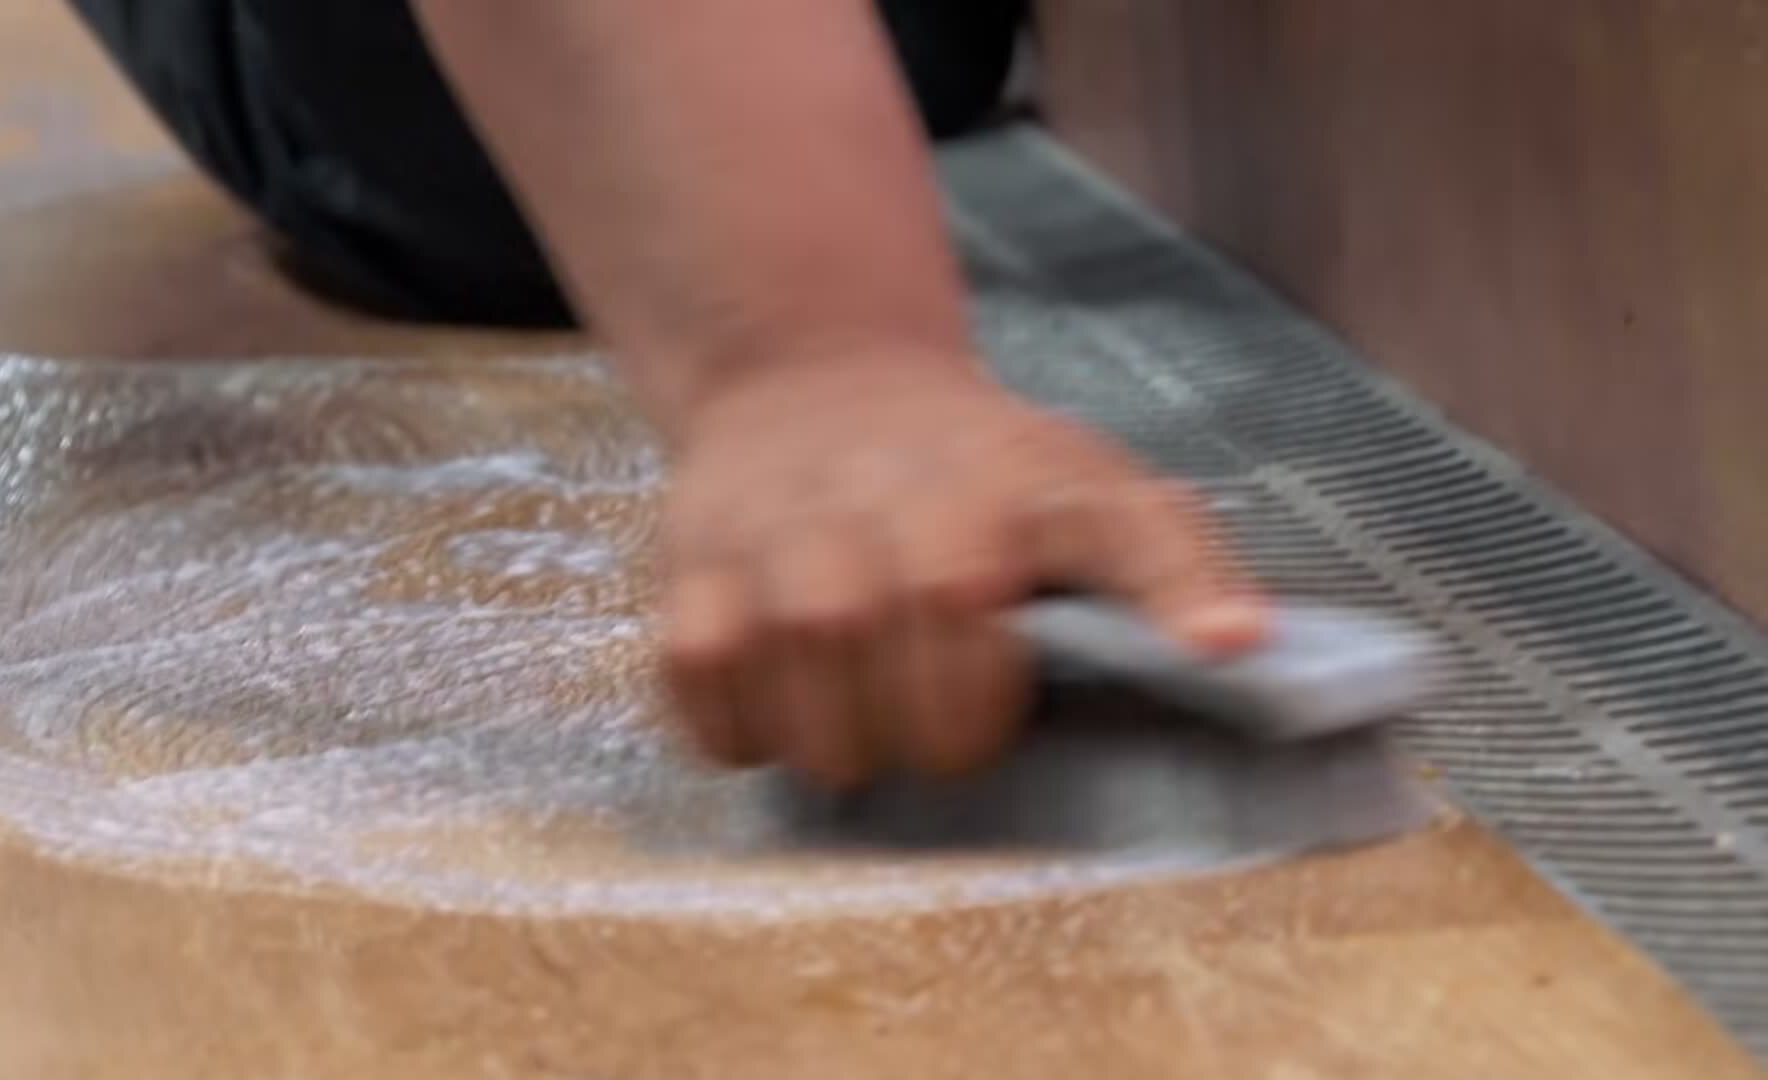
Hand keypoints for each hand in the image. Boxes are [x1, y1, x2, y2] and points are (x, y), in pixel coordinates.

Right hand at [655, 349, 1269, 787]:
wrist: (815, 382)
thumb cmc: (972, 470)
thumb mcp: (1089, 488)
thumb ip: (1171, 563)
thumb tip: (1241, 647)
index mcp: (1019, 480)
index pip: (1111, 532)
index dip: (1167, 591)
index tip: (1219, 648)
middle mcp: (901, 490)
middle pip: (931, 620)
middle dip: (949, 725)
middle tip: (950, 741)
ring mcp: (786, 524)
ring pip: (804, 650)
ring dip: (840, 737)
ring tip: (864, 740)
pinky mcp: (694, 560)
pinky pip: (701, 668)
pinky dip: (737, 725)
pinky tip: (781, 718)